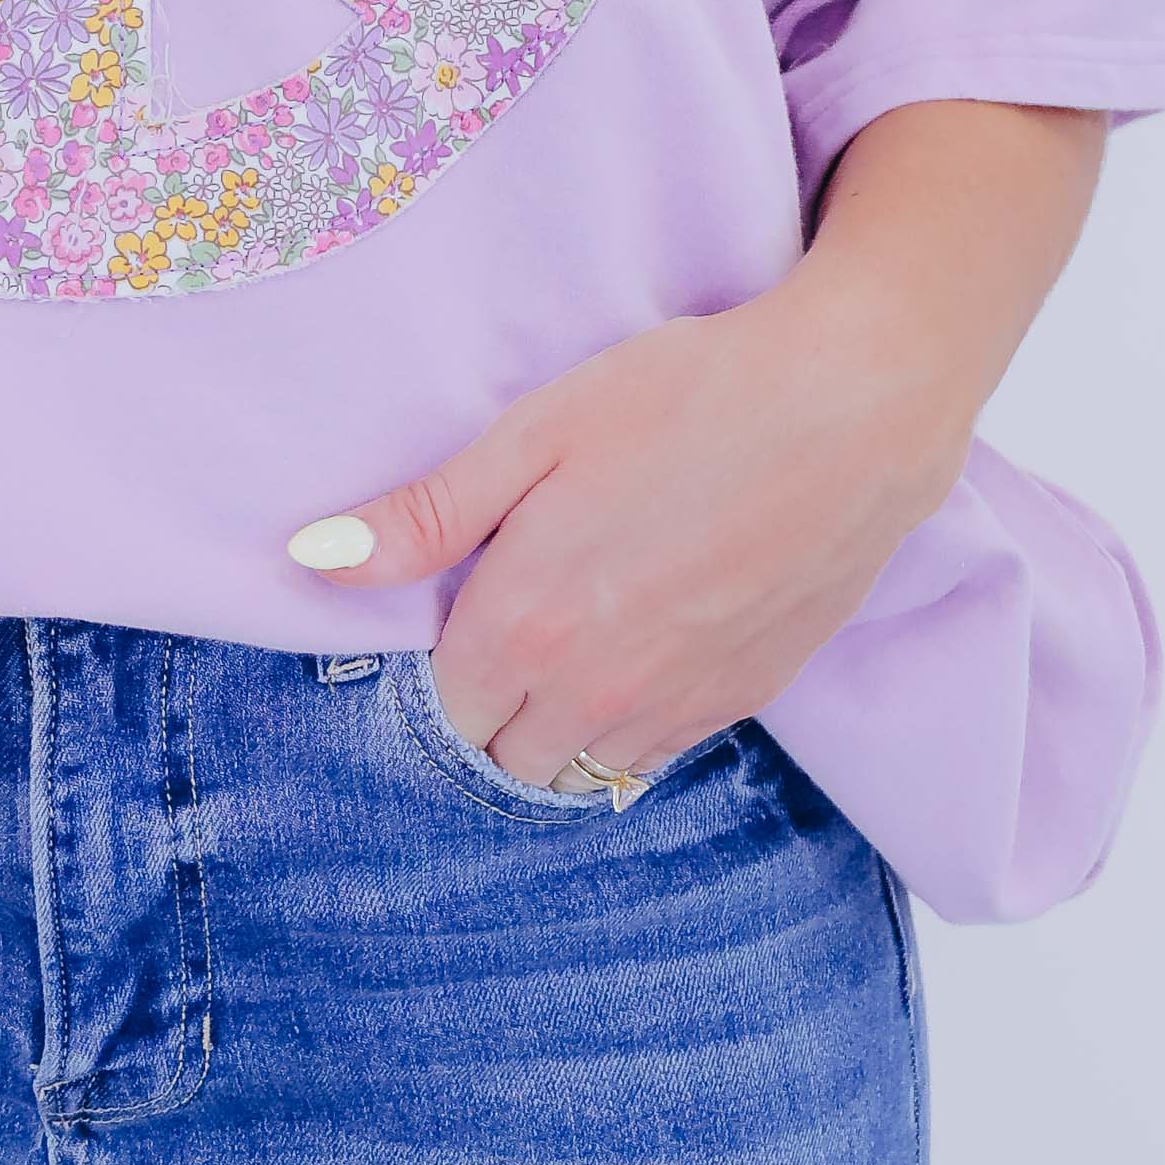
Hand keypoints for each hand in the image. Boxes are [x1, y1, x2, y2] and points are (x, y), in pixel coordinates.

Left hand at [290, 272, 969, 793]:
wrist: (854, 407)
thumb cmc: (689, 395)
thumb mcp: (537, 432)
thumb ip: (424, 514)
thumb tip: (310, 558)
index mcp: (526, 626)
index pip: (441, 707)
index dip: (442, 656)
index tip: (464, 599)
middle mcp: (594, 692)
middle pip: (502, 754)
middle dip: (489, 704)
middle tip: (515, 615)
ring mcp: (674, 707)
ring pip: (578, 769)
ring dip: (556, 725)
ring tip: (577, 632)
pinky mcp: (742, 702)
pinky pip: (652, 757)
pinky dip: (628, 725)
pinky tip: (643, 643)